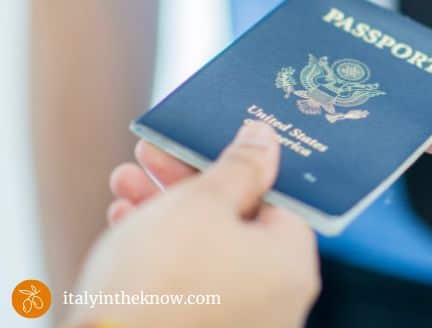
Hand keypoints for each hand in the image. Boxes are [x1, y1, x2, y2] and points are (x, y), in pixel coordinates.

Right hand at [69, 122, 319, 327]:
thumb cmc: (162, 276)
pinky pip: (189, 285)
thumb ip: (241, 166)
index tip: (203, 147)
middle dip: (188, 185)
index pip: (277, 201)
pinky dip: (160, 253)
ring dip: (166, 211)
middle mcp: (278, 302)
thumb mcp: (202, 202)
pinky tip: (122, 221)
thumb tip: (265, 138)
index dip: (238, 166)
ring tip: (123, 182)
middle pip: (237, 224)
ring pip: (207, 252)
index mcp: (292, 266)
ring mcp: (242, 324)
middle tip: (151, 157)